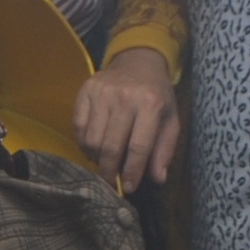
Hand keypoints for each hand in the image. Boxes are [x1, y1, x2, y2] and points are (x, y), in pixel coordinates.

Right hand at [72, 47, 181, 191]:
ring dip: (95, 158)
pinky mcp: (86, 90)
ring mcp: (102, 92)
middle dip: (109, 170)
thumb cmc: (157, 95)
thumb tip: (157, 178)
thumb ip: (164, 149)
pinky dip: (83, 143)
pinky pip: (78, 126)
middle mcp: (125, 97)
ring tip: (103, 162)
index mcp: (151, 104)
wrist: (139, 62)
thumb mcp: (170, 120)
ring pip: (92, 139)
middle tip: (110, 181)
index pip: (139, 146)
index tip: (128, 187)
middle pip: (111, 146)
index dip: (132, 171)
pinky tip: (92, 147)